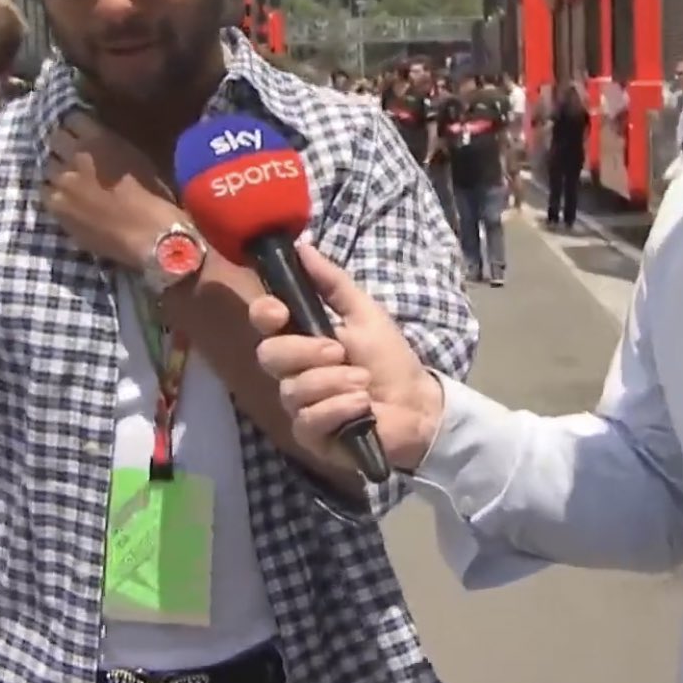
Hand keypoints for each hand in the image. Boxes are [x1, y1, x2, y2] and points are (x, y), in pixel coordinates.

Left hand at [43, 110, 184, 269]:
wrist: (149, 234)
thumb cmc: (154, 195)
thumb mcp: (136, 157)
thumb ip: (110, 145)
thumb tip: (98, 142)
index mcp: (97, 139)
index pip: (73, 118)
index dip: (78, 126)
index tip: (82, 132)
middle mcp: (74, 155)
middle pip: (55, 138)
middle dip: (63, 144)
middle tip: (73, 154)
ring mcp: (62, 182)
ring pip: (48, 165)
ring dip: (57, 168)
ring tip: (68, 178)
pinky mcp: (56, 206)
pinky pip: (45, 192)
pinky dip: (53, 192)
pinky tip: (65, 198)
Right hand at [250, 244, 443, 472]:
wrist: (418, 406)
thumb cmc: (389, 358)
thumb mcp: (365, 314)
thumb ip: (333, 283)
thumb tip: (303, 246)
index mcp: (302, 336)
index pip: (264, 321)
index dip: (264, 314)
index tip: (281, 312)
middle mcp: (293, 370)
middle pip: (269, 355)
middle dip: (305, 351)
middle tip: (339, 352)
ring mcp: (299, 405)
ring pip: (291, 390)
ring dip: (332, 383)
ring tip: (363, 383)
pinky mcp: (311, 436)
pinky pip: (307, 420)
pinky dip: (338, 409)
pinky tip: (361, 407)